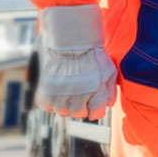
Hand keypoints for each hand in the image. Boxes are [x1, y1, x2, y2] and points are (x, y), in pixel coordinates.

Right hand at [36, 5, 117, 119]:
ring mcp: (61, 93)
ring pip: (62, 112)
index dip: (95, 110)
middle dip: (81, 108)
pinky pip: (47, 106)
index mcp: (95, 90)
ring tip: (69, 94)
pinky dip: (51, 103)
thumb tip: (107, 106)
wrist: (72, 42)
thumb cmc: (93, 57)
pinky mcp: (46, 89)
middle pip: (78, 114)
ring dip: (65, 106)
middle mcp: (78, 94)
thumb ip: (110, 91)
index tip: (93, 104)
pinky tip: (58, 93)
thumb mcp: (109, 71)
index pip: (95, 113)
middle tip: (80, 97)